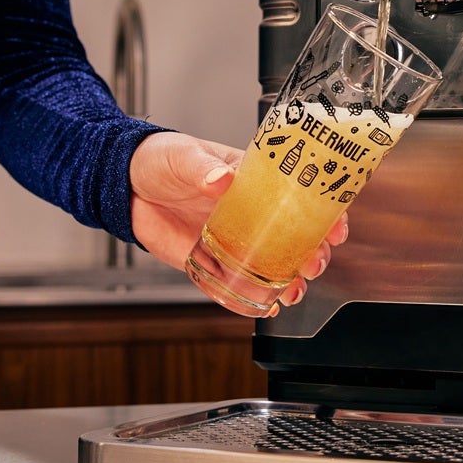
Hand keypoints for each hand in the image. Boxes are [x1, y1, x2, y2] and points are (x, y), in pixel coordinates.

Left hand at [127, 131, 349, 310]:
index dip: (325, 212)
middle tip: (315, 263)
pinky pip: (237, 283)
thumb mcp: (183, 155)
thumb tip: (220, 178)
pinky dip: (254, 298)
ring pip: (272, 263)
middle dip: (313, 253)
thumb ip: (202, 167)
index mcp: (254, 180)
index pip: (301, 195)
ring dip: (290, 279)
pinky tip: (266, 307)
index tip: (337, 226)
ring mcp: (234, 238)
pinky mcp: (211, 261)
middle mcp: (250, 212)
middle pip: (295, 236)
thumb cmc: (161, 160)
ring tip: (294, 290)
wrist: (125, 186)